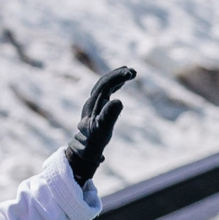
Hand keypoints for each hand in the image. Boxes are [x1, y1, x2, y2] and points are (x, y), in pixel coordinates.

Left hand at [66, 65, 135, 185]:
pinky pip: (106, 91)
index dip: (117, 77)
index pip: (105, 85)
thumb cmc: (95, 139)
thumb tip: (119, 101)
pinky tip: (122, 83)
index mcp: (93, 103)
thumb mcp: (103, 129)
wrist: (85, 148)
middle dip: (118, 74)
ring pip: (105, 85)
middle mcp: (93, 101)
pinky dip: (115, 85)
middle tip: (133, 71)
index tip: (130, 73)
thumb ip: (109, 115)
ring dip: (117, 78)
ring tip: (131, 73)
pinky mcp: (98, 107)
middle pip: (104, 82)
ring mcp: (95, 103)